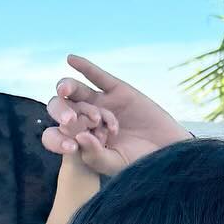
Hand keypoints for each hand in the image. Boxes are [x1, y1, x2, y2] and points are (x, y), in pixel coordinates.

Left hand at [43, 55, 190, 175]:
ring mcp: (100, 102)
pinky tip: (71, 59)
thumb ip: (94, 155)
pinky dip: (84, 67)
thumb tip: (78, 138)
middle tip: (71, 120)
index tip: (70, 149)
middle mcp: (85, 118)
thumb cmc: (138, 161)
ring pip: (76, 91)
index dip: (57, 140)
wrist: (167, 149)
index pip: (56, 136)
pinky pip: (97, 76)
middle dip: (61, 112)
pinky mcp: (116, 90)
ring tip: (65, 90)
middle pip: (62, 108)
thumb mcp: (114, 164)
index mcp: (78, 139)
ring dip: (68, 88)